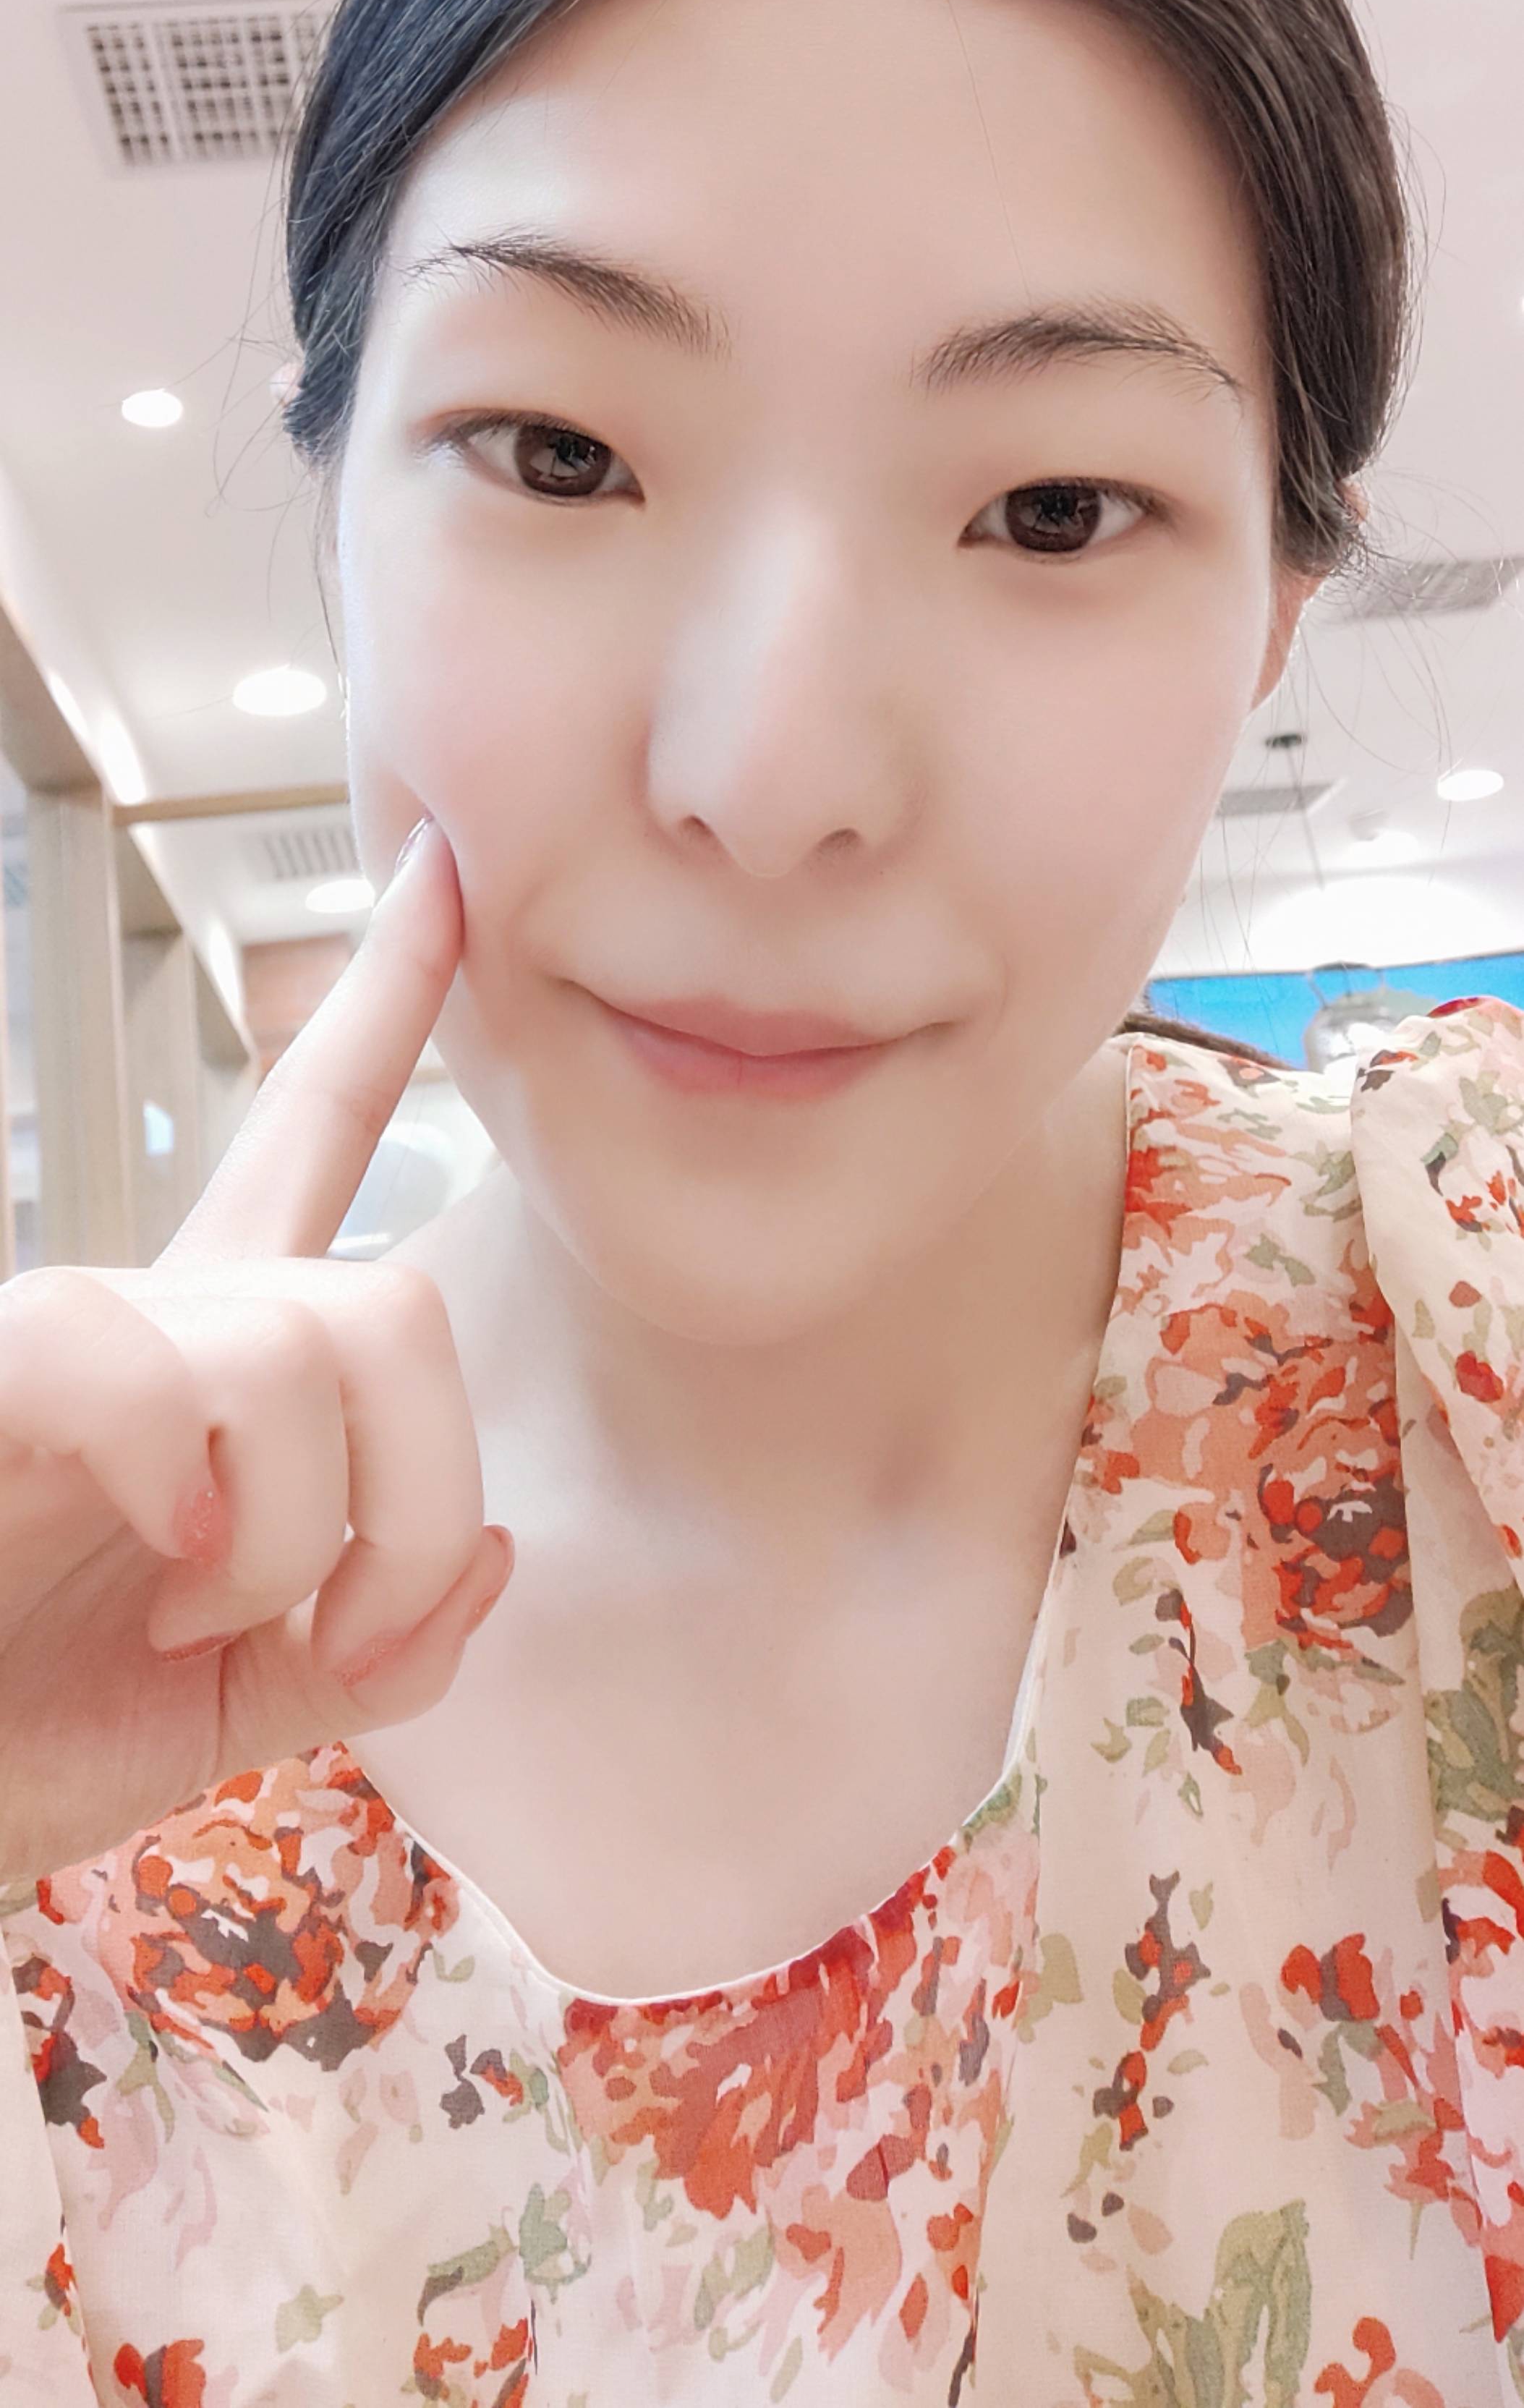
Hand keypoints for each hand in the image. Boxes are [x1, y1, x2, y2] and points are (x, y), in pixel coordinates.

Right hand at [0, 818, 510, 1880]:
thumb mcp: (240, 1702)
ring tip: (206, 1615)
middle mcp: (153, 1317)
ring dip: (303, 1532)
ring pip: (308, 1339)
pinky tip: (165, 1561)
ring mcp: (73, 1334)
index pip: (317, 1145)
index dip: (384, 1005)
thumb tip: (491, 1552)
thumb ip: (376, 1642)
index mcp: (215, 1364)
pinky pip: (151, 1365)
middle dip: (422, 1496)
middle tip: (341, 1627)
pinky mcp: (9, 1365)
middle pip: (390, 1304)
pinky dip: (204, 1494)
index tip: (442, 865)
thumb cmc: (20, 1733)